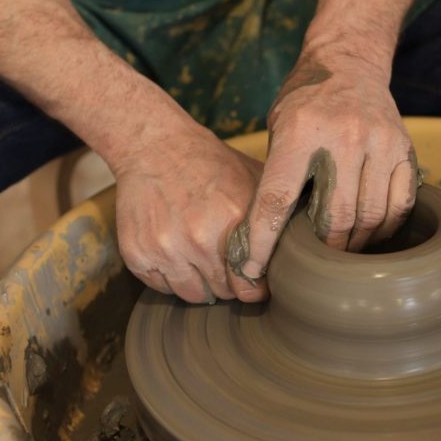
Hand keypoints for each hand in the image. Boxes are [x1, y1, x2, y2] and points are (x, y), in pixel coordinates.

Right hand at [113, 123, 267, 302]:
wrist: (154, 146)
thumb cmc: (209, 163)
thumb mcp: (253, 178)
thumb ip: (275, 215)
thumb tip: (302, 247)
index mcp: (232, 220)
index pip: (250, 285)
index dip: (254, 286)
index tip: (255, 283)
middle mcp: (199, 238)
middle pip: (223, 292)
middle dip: (229, 282)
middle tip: (226, 264)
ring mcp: (166, 248)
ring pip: (193, 295)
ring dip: (201, 284)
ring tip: (202, 260)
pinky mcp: (138, 253)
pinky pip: (162, 288)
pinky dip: (172, 278)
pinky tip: (178, 254)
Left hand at [228, 51, 418, 281]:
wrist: (349, 63)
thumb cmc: (305, 102)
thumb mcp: (278, 128)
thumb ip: (277, 175)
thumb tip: (266, 236)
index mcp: (299, 132)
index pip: (277, 200)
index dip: (264, 242)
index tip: (254, 269)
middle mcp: (343, 136)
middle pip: (333, 217)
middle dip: (321, 248)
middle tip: (313, 261)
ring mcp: (379, 142)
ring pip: (370, 216)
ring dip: (354, 243)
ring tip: (342, 250)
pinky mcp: (404, 148)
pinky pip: (399, 204)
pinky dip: (385, 227)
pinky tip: (370, 232)